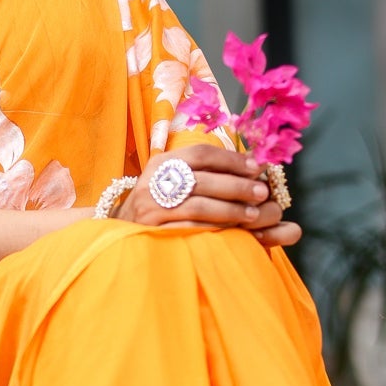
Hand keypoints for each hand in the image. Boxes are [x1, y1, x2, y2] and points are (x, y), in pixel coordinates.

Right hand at [117, 143, 300, 245]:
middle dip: (236, 186)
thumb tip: (251, 163)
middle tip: (262, 192)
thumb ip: (206, 171)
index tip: (257, 167)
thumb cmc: (160, 204)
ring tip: (254, 214)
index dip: (231, 159)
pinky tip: (232, 231)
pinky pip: (190, 230)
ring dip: (230, 210)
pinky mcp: (154, 231)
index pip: (201, 153)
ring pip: (198, 206)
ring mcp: (151, 208)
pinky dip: (214, 229)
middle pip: (202, 179)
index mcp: (162, 162)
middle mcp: (154, 182)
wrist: (123, 231)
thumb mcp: (174, 179)